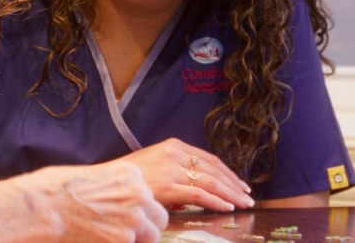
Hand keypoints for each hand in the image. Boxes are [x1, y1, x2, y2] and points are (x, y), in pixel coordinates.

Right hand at [4, 162, 168, 241]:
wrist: (47, 206)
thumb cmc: (59, 189)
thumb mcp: (95, 176)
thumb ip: (116, 188)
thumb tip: (120, 203)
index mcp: (131, 174)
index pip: (149, 197)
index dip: (139, 210)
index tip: (126, 215)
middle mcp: (138, 194)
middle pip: (159, 217)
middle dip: (146, 226)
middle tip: (124, 231)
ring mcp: (134, 218)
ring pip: (152, 237)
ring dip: (136, 239)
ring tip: (112, 236)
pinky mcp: (124, 240)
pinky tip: (102, 239)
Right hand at [116, 138, 254, 211]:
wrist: (106, 182)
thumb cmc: (128, 177)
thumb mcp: (154, 163)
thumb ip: (175, 168)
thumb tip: (197, 181)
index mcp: (174, 146)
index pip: (209, 159)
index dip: (228, 173)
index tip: (240, 184)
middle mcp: (175, 154)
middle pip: (213, 170)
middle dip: (233, 185)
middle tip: (248, 196)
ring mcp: (172, 170)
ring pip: (210, 182)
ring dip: (230, 194)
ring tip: (243, 203)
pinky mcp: (168, 186)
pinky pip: (199, 195)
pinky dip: (216, 201)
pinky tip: (227, 207)